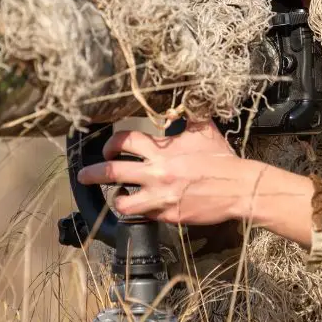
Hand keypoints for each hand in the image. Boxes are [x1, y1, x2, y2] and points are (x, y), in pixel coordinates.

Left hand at [76, 121, 249, 225]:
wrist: (238, 187)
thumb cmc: (221, 158)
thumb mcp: (203, 129)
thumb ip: (186, 116)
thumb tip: (176, 105)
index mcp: (161, 151)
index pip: (125, 141)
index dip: (112, 143)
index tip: (109, 148)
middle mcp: (156, 173)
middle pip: (112, 172)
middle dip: (92, 173)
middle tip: (83, 176)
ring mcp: (160, 197)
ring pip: (123, 203)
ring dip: (117, 200)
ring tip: (117, 198)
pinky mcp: (168, 216)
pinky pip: (146, 215)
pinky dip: (144, 211)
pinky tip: (147, 207)